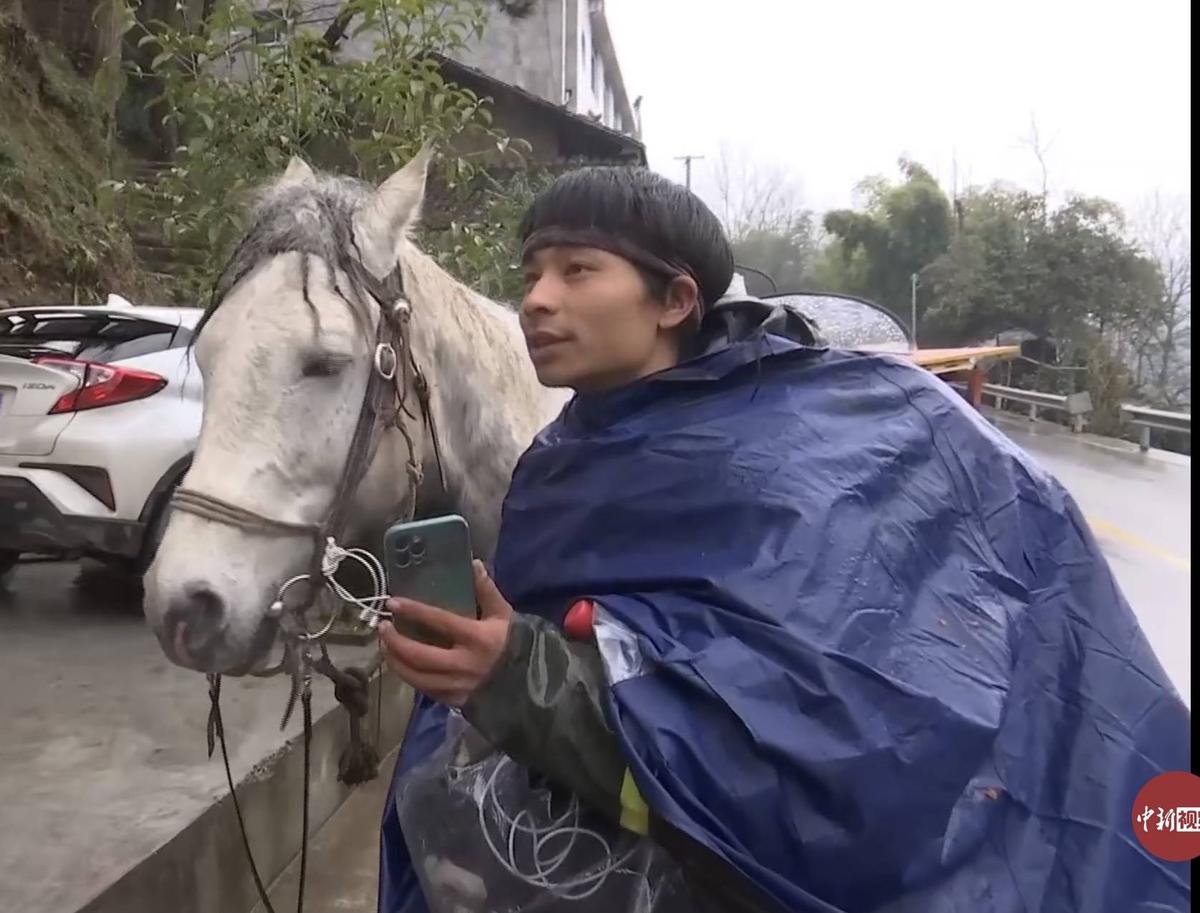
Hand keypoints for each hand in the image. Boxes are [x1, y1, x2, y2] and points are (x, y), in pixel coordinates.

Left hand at [377, 560, 513, 707]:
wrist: (529, 683)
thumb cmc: (514, 644)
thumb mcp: (504, 615)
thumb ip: (486, 590)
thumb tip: (473, 563)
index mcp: (476, 638)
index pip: (439, 622)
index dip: (414, 611)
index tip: (393, 603)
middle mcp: (463, 664)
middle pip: (418, 655)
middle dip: (395, 641)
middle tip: (382, 627)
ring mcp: (457, 685)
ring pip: (416, 676)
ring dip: (395, 660)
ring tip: (385, 645)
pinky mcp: (454, 701)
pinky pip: (424, 689)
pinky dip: (408, 675)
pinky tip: (401, 664)